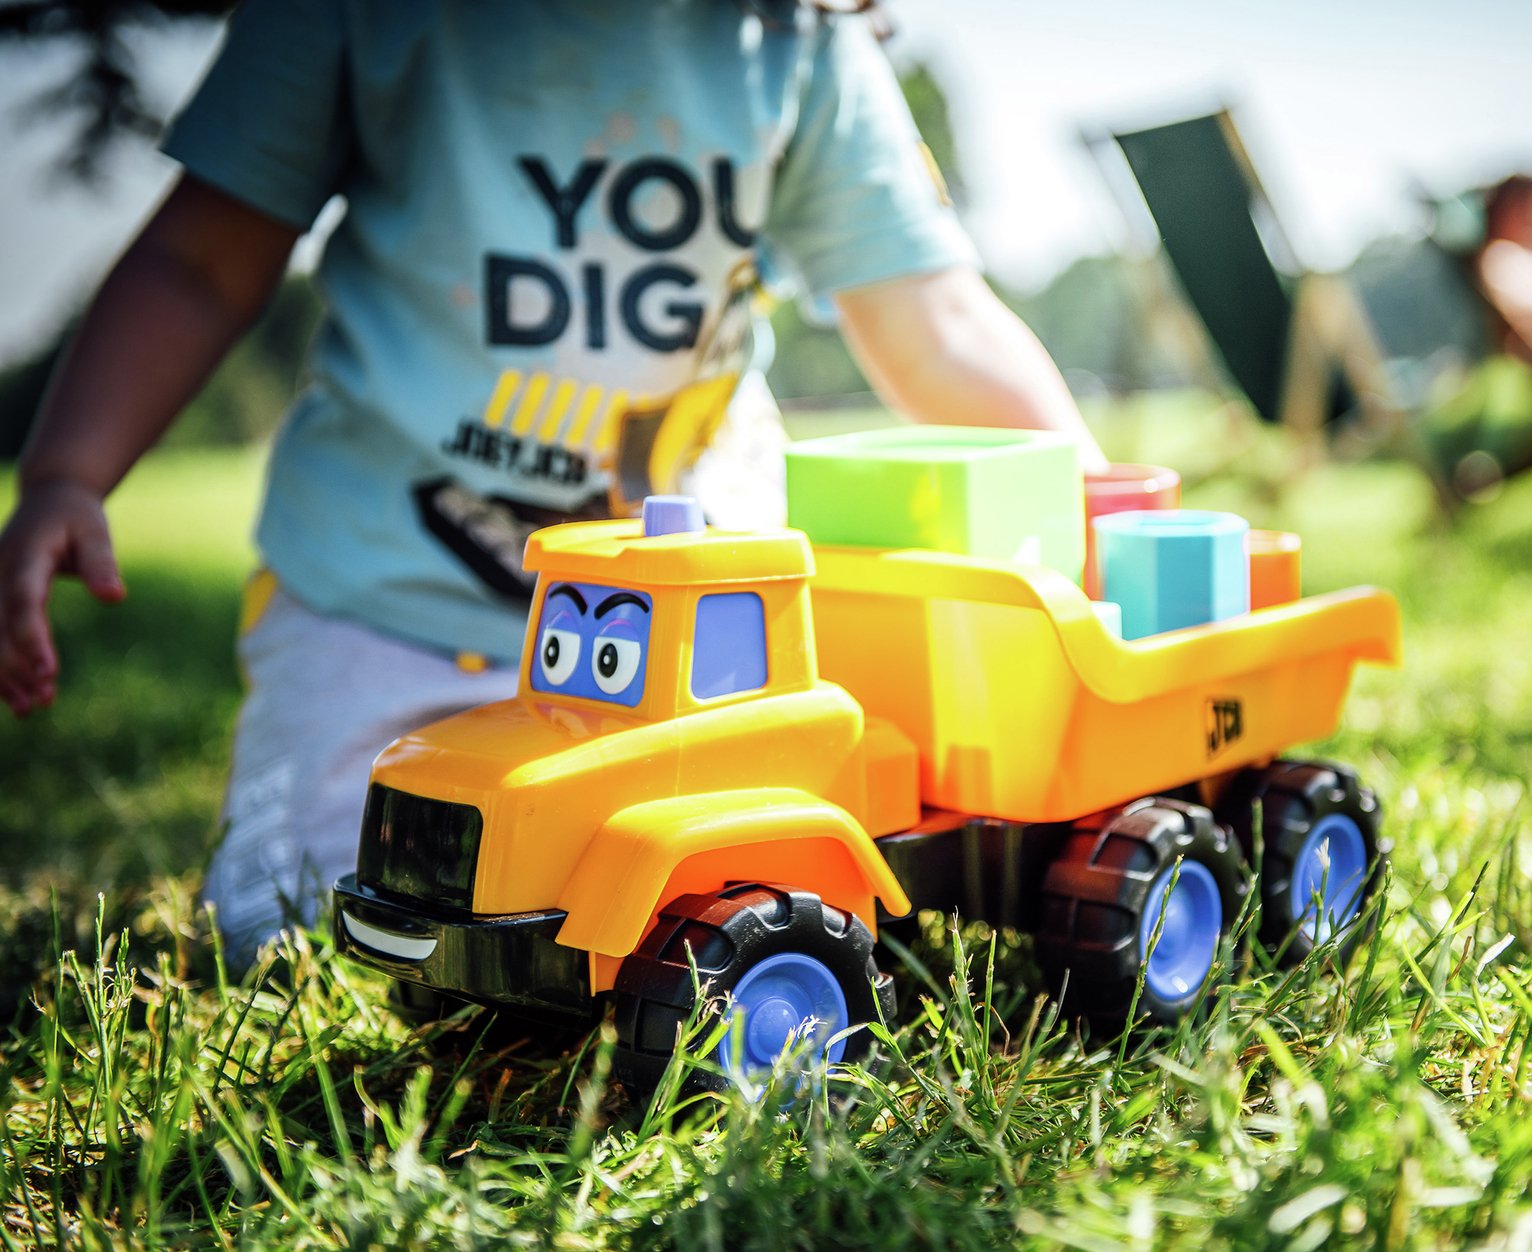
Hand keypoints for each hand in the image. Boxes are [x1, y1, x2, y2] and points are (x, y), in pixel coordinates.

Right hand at [0, 479, 124, 715]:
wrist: (47, 497)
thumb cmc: (76, 515)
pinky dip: (0, 667)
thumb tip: (115, 598)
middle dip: (18, 667)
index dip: (32, 638)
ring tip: (32, 709)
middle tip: (44, 701)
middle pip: (0, 627)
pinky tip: (19, 699)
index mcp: (24, 556)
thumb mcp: (95, 531)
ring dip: (5, 675)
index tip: (49, 672)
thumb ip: (101, 563)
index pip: (23, 602)